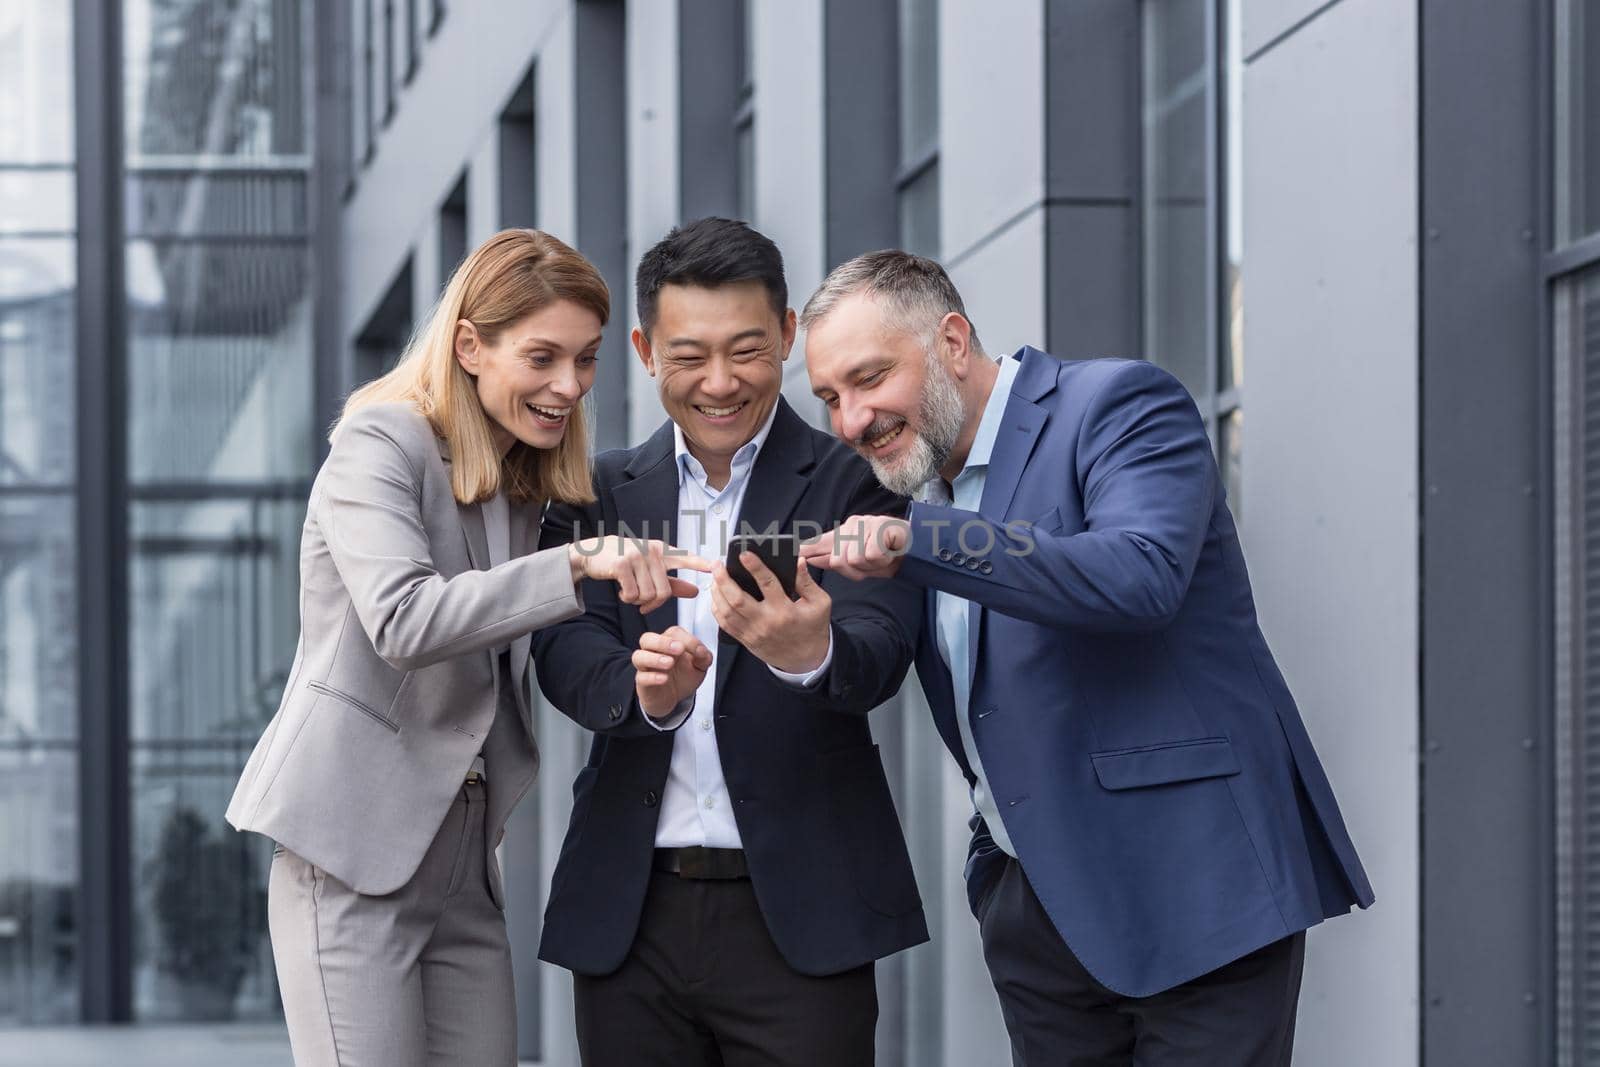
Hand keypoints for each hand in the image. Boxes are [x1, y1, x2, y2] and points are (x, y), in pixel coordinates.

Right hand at [569, 537, 712, 613]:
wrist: (594, 554)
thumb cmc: (626, 562)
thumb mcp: (650, 570)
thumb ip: (673, 583)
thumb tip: (696, 591)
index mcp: (661, 550)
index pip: (685, 557)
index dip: (699, 563)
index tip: (714, 566)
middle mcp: (651, 551)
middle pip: (664, 592)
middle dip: (653, 604)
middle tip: (642, 604)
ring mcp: (636, 556)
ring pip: (648, 595)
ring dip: (638, 601)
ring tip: (630, 592)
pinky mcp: (622, 565)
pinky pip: (632, 595)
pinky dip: (626, 599)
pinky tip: (621, 591)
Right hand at [633, 625, 713, 718]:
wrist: (674, 698)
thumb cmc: (683, 677)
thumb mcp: (699, 667)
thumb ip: (704, 657)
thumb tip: (702, 651)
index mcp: (670, 642)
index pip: (673, 633)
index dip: (687, 639)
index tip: (698, 650)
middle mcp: (655, 651)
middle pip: (648, 638)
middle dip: (663, 642)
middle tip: (679, 649)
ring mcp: (646, 666)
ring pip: (639, 656)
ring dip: (654, 658)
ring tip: (669, 663)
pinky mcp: (643, 682)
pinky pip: (641, 677)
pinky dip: (652, 677)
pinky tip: (664, 678)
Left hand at [710, 553, 831, 672]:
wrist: (806, 660)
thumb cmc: (813, 629)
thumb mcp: (819, 603)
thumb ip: (807, 582)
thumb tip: (797, 561)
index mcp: (785, 611)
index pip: (767, 584)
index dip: (755, 566)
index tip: (744, 554)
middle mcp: (765, 622)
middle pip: (737, 599)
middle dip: (723, 579)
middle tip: (718, 564)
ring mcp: (753, 633)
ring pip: (726, 611)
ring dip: (717, 592)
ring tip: (715, 576)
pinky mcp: (746, 640)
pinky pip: (724, 624)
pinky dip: (716, 608)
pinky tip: (716, 596)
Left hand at [797, 515, 908, 579]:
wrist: (915, 546)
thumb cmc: (886, 554)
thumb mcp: (859, 562)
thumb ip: (836, 560)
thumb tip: (813, 560)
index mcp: (845, 533)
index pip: (821, 541)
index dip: (807, 550)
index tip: (791, 553)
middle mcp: (853, 525)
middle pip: (839, 559)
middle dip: (856, 570)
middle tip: (872, 564)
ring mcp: (868, 524)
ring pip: (856, 558)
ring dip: (871, 566)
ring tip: (881, 558)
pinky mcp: (882, 527)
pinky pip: (872, 555)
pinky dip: (881, 560)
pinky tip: (888, 553)